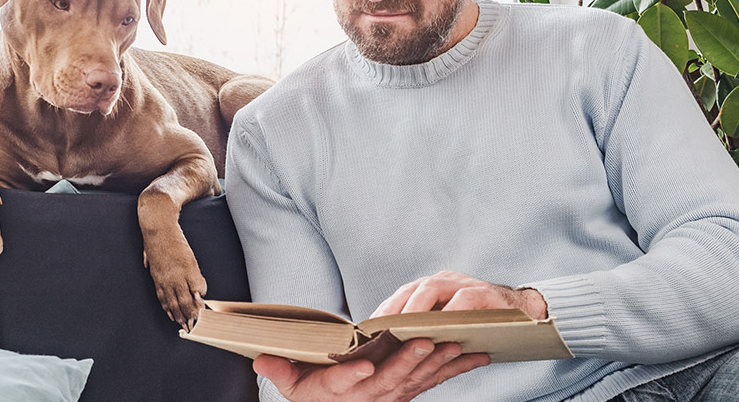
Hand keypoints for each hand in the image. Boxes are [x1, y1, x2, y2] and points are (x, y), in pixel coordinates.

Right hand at [254, 338, 488, 401]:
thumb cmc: (314, 394)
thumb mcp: (293, 387)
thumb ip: (281, 372)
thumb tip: (261, 359)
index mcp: (336, 393)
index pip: (343, 385)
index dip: (354, 376)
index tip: (365, 367)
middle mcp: (368, 397)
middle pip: (389, 381)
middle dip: (408, 361)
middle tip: (426, 341)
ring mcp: (392, 396)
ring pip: (416, 380)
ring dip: (436, 363)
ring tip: (453, 344)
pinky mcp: (409, 392)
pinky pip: (434, 381)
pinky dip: (456, 368)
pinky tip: (477, 356)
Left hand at [372, 270, 547, 319]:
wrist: (523, 317)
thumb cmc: (478, 326)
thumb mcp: (448, 329)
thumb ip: (426, 334)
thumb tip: (393, 351)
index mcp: (430, 290)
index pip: (400, 296)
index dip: (383, 312)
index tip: (367, 330)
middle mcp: (444, 282)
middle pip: (411, 289)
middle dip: (394, 308)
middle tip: (380, 329)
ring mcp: (464, 284)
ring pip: (433, 288)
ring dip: (417, 307)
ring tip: (404, 326)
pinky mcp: (485, 293)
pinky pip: (465, 298)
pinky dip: (453, 310)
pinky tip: (443, 326)